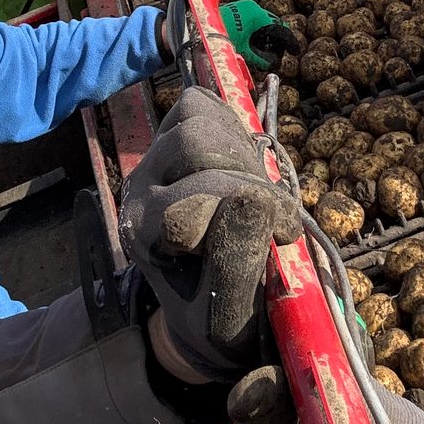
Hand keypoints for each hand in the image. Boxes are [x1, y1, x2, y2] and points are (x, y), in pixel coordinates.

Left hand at [120, 87, 299, 382]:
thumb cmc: (223, 319)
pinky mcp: (168, 135)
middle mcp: (138, 192)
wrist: (209, 306)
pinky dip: (230, 124)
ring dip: (242, 153)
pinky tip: (242, 163)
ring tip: (257, 190)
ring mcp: (152, 159)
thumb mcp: (231, 318)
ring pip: (197, 120)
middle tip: (276, 216)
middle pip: (196, 145)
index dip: (257, 210)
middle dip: (250, 178)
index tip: (285, 240)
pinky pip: (199, 103)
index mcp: (144, 237)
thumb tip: (252, 199)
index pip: (198, 197)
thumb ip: (236, 262)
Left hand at [217, 0, 301, 70]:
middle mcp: (252, 9)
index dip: (289, 42)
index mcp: (256, 16)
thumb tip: (272, 63)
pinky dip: (256, 35)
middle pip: (274, 26)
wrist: (196, 26)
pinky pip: (254, 23)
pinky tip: (250, 47)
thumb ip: (259, 58)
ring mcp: (245, 9)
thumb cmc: (216, 37)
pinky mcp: (239, 11)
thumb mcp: (241, 50)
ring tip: (259, 54)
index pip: (280, 29)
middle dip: (276, 43)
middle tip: (273, 58)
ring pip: (264, 25)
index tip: (295, 51)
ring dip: (265, 39)